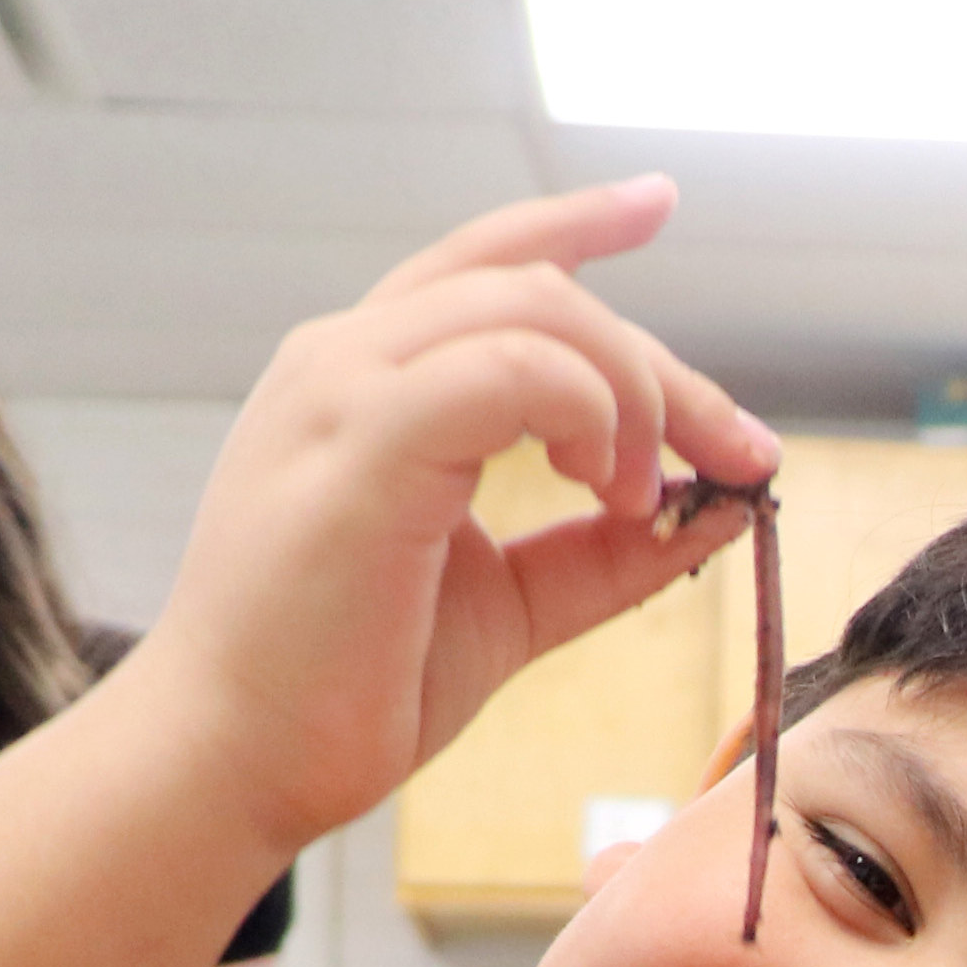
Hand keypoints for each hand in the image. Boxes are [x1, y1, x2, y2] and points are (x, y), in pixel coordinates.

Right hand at [115, 178, 775, 859]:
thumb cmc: (350, 684)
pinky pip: (500, 370)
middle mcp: (344, 360)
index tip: (659, 204)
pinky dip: (583, 413)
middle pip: (536, 287)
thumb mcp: (514, 601)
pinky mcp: (355, 448)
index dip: (578, 225)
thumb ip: (606, 550)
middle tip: (731, 453)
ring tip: (634, 495)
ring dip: (626, 393)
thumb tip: (716, 505)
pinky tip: (602, 492)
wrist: (235, 762)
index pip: (482, 262)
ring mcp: (340, 393)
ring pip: (528, 310)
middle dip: (658, 366)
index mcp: (368, 380)